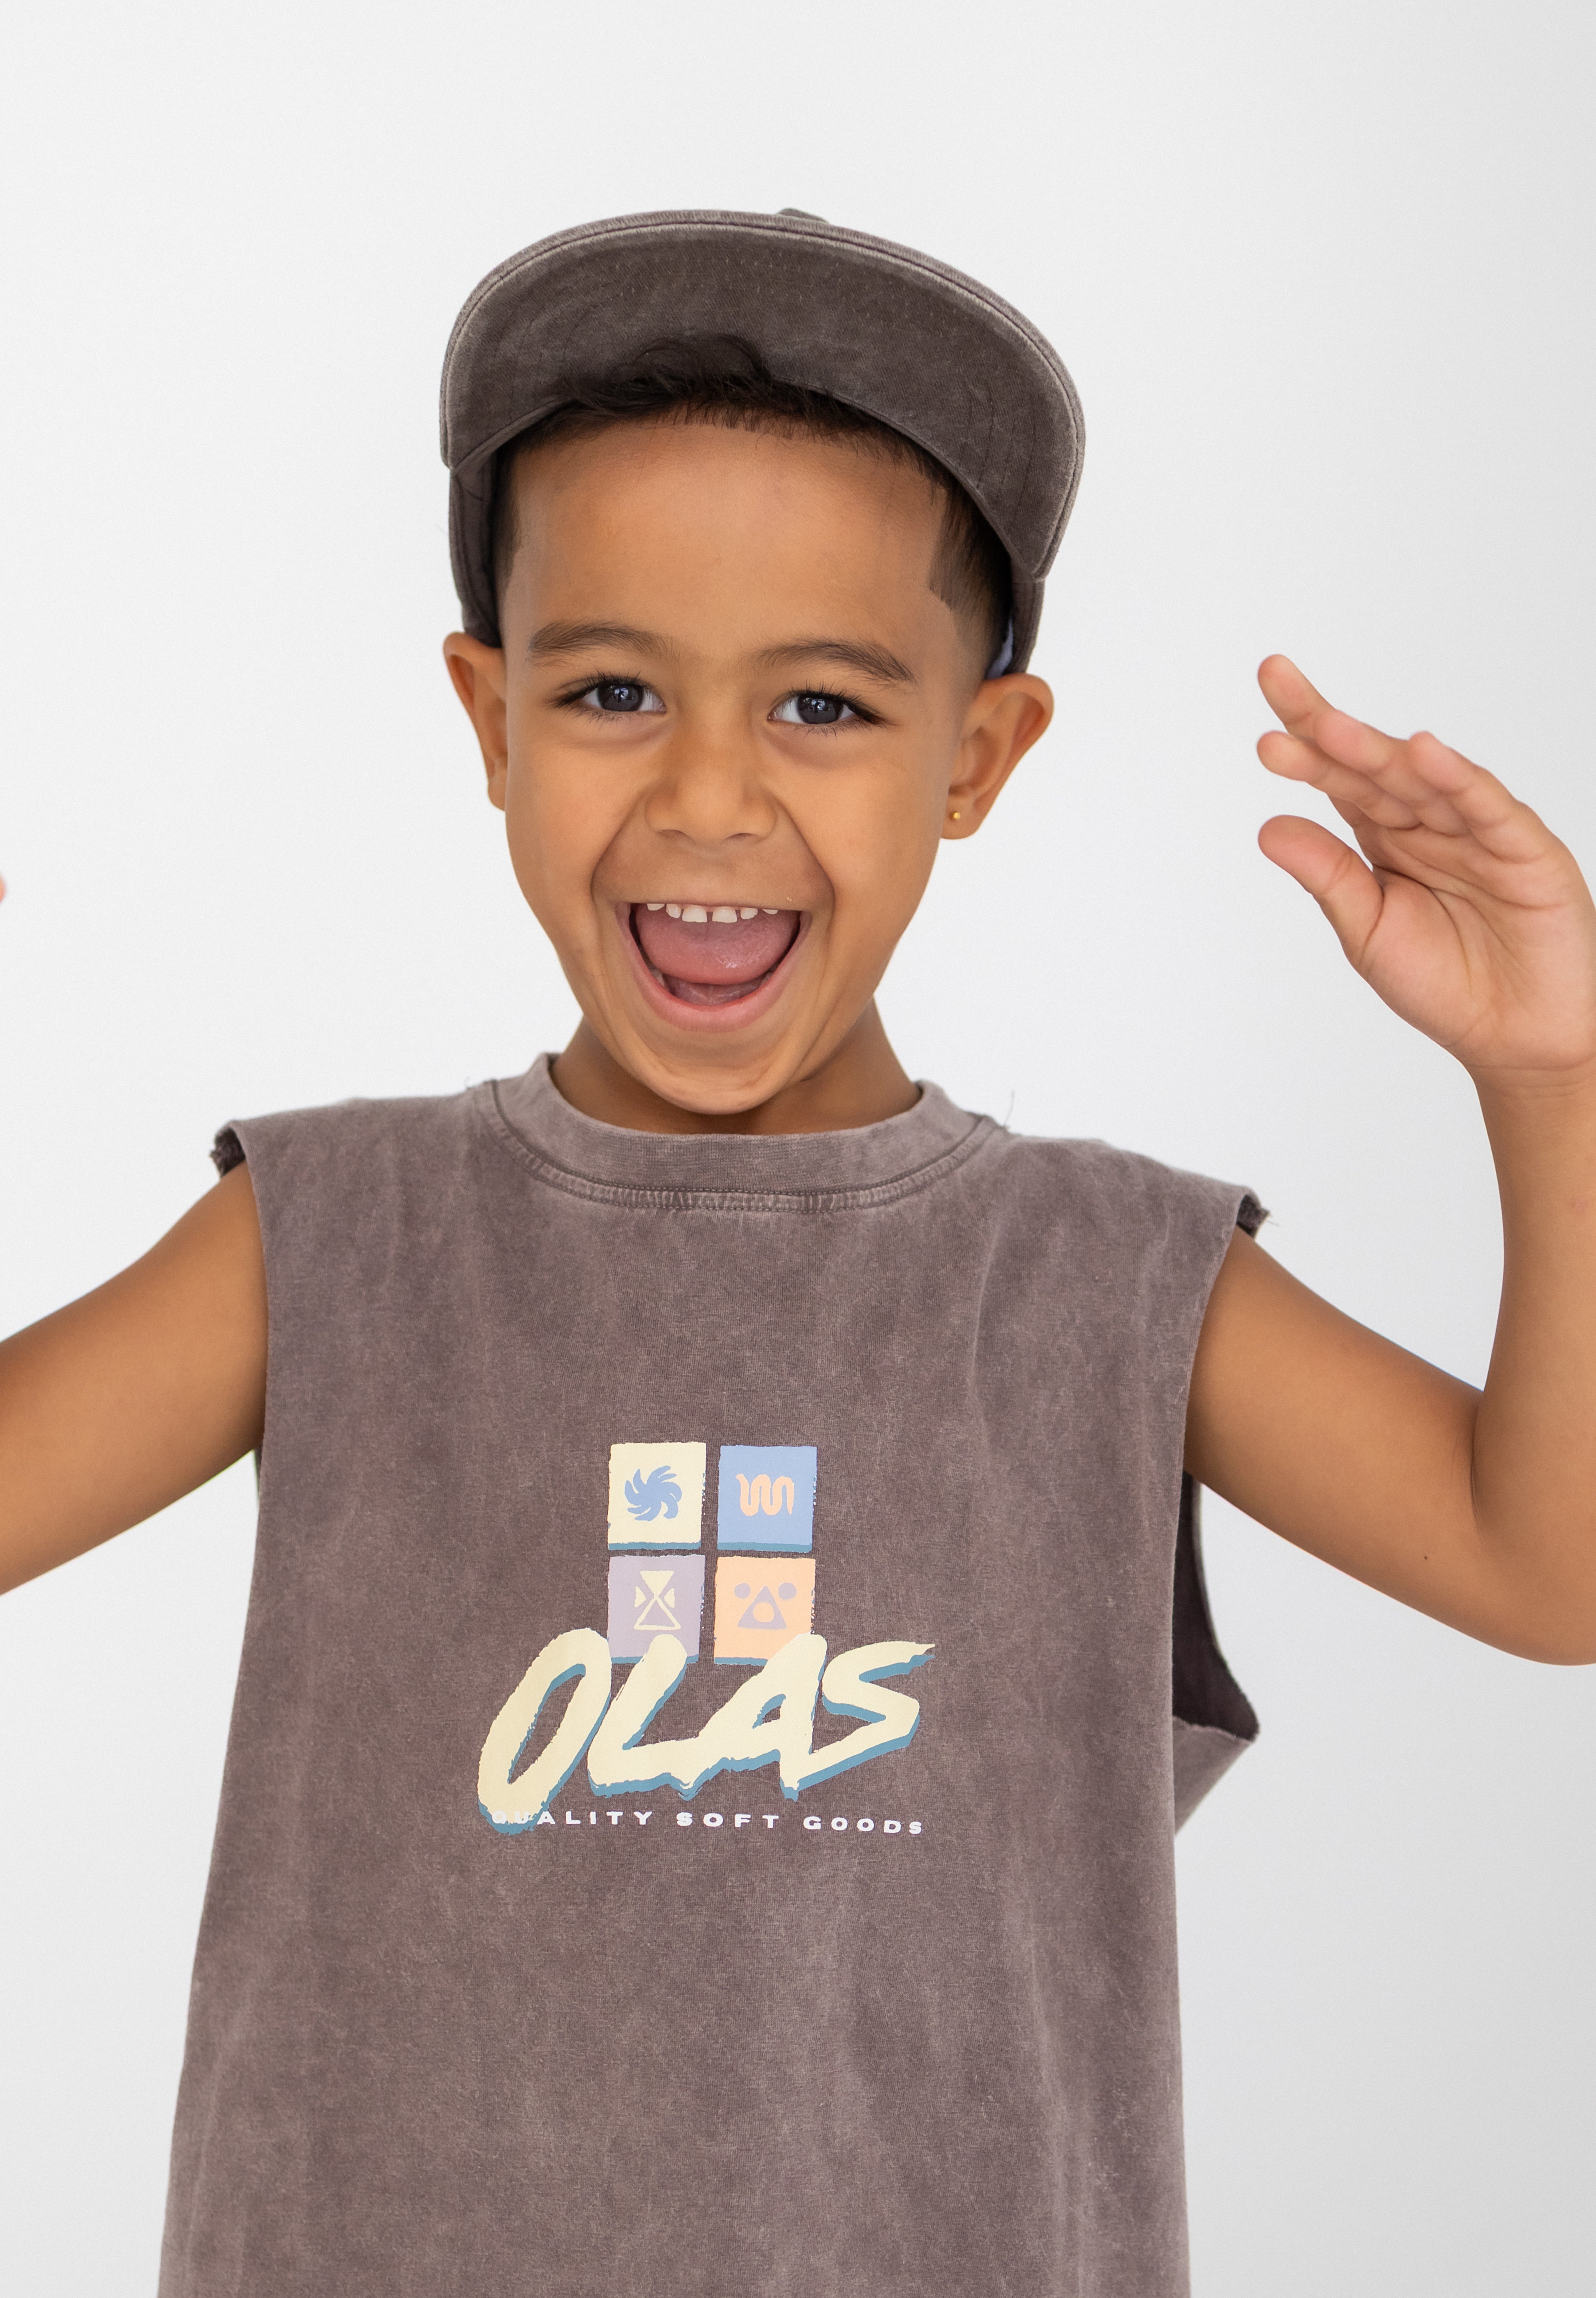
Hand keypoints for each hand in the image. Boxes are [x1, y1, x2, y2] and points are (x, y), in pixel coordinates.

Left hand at [1256, 656, 1595, 1086]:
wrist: (1515, 1036)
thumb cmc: (1443, 982)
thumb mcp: (1369, 931)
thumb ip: (1328, 878)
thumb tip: (1267, 828)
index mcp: (1385, 838)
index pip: (1338, 780)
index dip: (1302, 747)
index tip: (1260, 731)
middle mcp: (1428, 822)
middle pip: (1372, 763)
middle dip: (1326, 729)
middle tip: (1279, 686)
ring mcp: (1477, 830)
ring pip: (1423, 779)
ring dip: (1378, 751)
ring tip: (1331, 729)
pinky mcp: (1524, 848)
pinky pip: (1486, 807)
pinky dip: (1457, 779)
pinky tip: (1424, 753)